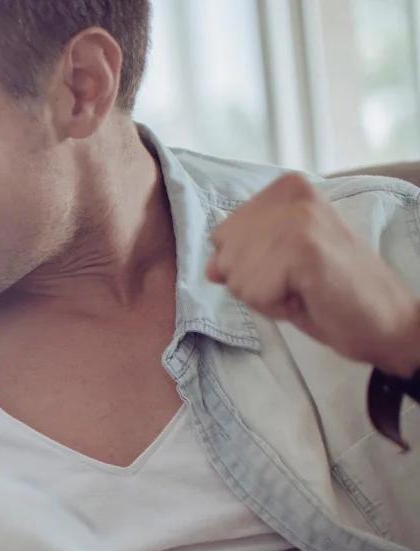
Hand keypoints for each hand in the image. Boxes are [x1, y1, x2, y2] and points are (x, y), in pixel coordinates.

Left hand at [207, 173, 419, 376]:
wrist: (383, 318)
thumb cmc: (329, 290)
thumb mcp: (276, 262)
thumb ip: (241, 253)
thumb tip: (210, 266)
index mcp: (285, 188)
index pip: (222, 235)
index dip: (249, 265)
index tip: (288, 267)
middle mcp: (290, 194)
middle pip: (224, 256)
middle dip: (252, 282)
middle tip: (297, 281)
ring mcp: (298, 219)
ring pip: (235, 278)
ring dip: (265, 295)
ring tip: (304, 288)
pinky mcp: (303, 248)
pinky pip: (253, 293)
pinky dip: (275, 306)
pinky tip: (308, 295)